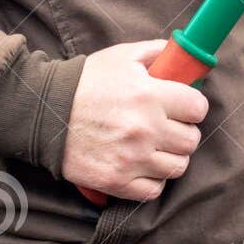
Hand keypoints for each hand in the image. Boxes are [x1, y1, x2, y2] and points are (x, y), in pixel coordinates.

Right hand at [62, 40, 209, 201]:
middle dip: (184, 132)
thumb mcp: (122, 56)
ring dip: (171, 157)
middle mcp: (145, 129)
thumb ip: (157, 52)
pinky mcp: (115, 181)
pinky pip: (153, 190)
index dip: (193, 106)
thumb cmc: (86, 81)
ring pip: (177, 167)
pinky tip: (144, 166)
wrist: (45, 112)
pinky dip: (153, 180)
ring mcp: (131, 158)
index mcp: (150, 95)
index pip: (198, 108)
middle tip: (170, 127)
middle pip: (191, 140)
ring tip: (157, 147)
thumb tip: (184, 56)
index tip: (184, 107)